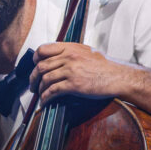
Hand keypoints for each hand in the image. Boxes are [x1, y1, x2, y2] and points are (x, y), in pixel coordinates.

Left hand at [28, 42, 150, 117]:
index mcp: (70, 47)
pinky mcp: (74, 84)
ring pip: (45, 79)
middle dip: (33, 78)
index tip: (34, 66)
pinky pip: (53, 91)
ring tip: (39, 95)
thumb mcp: (86, 52)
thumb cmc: (105, 66)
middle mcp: (68, 57)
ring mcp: (71, 70)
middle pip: (41, 66)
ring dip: (39, 89)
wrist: (118, 76)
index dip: (35, 59)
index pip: (43, 49)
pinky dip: (46, 98)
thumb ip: (71, 52)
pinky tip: (45, 102)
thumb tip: (58, 58)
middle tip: (32, 85)